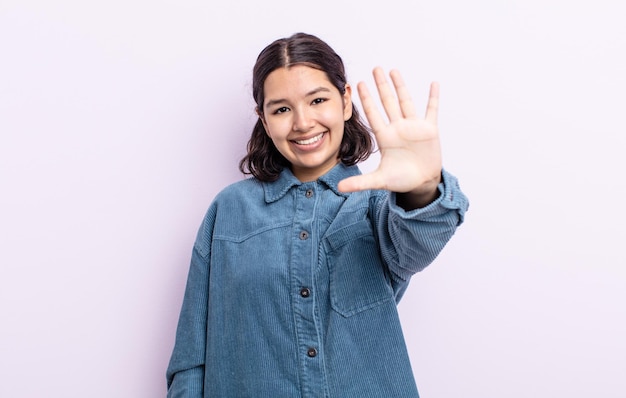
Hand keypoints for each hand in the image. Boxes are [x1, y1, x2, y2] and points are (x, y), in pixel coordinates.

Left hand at [338, 67, 441, 206]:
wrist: (421, 184)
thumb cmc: (400, 180)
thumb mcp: (379, 181)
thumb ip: (360, 182)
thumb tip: (338, 188)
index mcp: (385, 138)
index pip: (373, 114)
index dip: (366, 99)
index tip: (357, 84)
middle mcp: (398, 128)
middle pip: (388, 103)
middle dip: (381, 86)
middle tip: (375, 68)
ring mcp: (414, 127)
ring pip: (406, 102)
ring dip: (401, 86)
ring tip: (394, 71)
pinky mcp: (430, 130)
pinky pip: (432, 110)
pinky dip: (433, 97)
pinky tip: (434, 84)